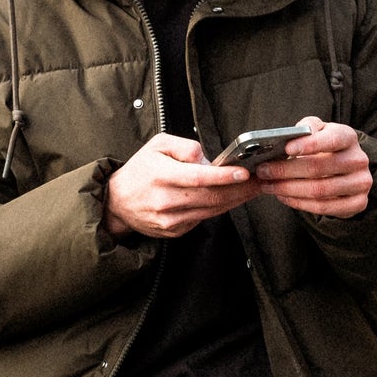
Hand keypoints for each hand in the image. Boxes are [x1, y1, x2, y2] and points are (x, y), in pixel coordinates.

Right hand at [105, 133, 260, 238]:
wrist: (117, 202)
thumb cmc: (140, 170)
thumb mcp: (157, 146)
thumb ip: (184, 146)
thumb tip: (208, 159)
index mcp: (161, 175)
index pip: (197, 177)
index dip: (223, 176)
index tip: (243, 173)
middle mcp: (166, 200)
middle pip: (211, 197)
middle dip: (239, 190)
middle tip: (259, 181)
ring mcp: (170, 219)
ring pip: (211, 210)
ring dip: (235, 200)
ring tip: (251, 189)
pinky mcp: (174, 230)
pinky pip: (202, 218)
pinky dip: (218, 208)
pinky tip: (229, 199)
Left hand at [254, 117, 371, 218]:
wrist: (346, 169)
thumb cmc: (325, 147)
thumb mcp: (318, 131)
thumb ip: (305, 129)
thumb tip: (287, 138)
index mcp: (348, 137)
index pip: (332, 139)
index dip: (309, 144)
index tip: (286, 148)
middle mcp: (358, 160)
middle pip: (319, 168)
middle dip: (286, 170)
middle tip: (263, 171)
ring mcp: (360, 183)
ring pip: (319, 190)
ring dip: (288, 189)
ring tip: (268, 186)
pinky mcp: (358, 203)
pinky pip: (324, 207)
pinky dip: (299, 204)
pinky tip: (283, 197)